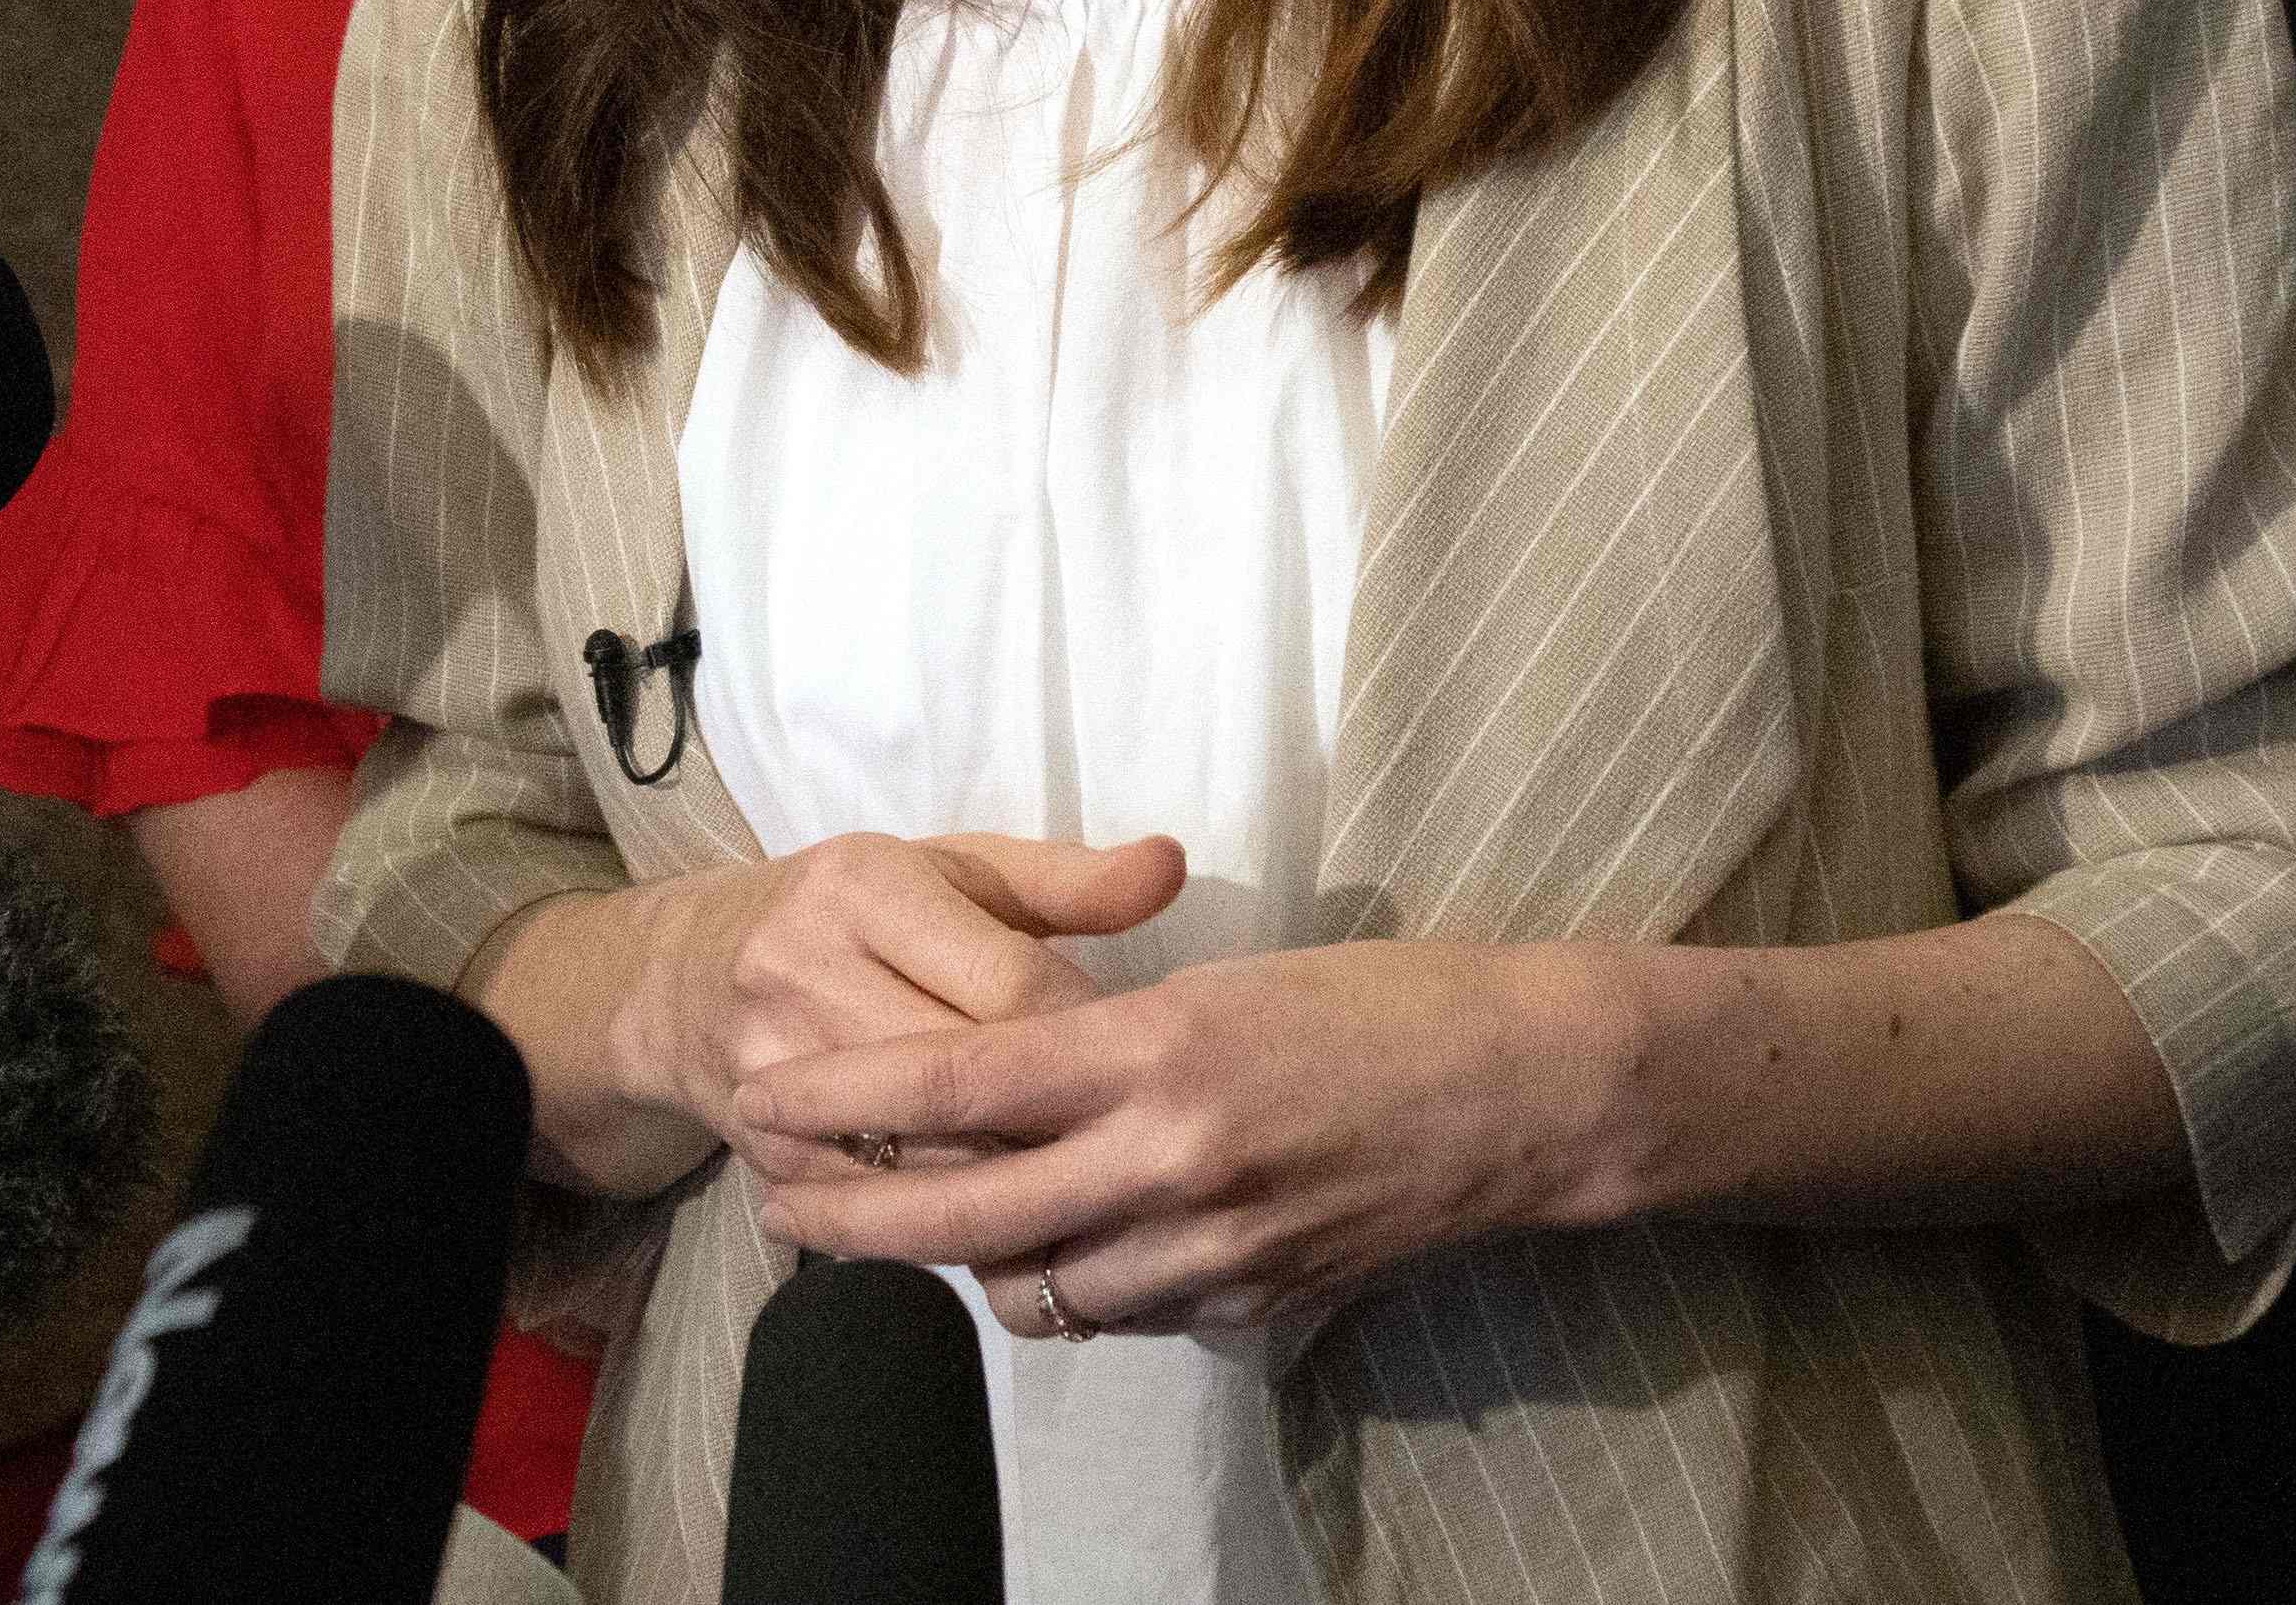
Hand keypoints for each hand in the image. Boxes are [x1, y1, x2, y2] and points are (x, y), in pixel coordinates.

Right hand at [611, 831, 1184, 1164]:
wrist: (687, 980)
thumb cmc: (857, 915)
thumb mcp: (956, 872)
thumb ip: (1069, 880)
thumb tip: (1171, 865)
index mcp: (866, 889)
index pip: (1007, 982)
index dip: (1085, 1029)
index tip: (1135, 1052)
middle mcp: (806, 974)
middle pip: (966, 1080)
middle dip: (1055, 1117)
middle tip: (1126, 1137)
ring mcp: (776, 1073)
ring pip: (926, 1156)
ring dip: (1012, 1184)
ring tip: (1083, 1186)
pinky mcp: (764, 1153)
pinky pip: (881, 1205)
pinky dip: (951, 1221)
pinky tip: (1008, 1223)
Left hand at [740, 938, 1627, 1344]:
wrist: (1524, 1091)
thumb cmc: (1382, 1001)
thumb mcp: (1225, 982)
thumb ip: (1110, 1046)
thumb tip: (1012, 1088)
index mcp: (1155, 1047)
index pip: (958, 1080)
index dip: (848, 1095)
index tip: (771, 1093)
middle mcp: (1168, 1157)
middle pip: (963, 1211)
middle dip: (853, 1212)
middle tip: (777, 1202)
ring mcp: (1210, 1246)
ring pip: (1032, 1286)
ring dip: (963, 1261)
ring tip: (905, 1227)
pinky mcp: (1250, 1302)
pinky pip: (1119, 1312)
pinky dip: (1068, 1287)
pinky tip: (1052, 1251)